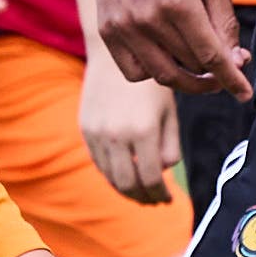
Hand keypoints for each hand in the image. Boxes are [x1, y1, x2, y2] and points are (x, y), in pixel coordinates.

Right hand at [79, 51, 178, 200]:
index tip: (168, 199)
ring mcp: (97, 133)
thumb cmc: (150, 85)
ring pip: (110, 177)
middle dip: (142, 198)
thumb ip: (170, 145)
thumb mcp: (169, 112)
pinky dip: (112, 174)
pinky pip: (98, 163)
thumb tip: (161, 172)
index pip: (151, 178)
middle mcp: (117, 134)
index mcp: (144, 130)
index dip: (160, 194)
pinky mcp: (86, 130)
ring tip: (140, 192)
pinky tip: (125, 173)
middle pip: (128, 184)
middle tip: (154, 201)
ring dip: (126, 189)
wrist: (114, 56)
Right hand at [87, 0, 249, 97]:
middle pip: (190, 66)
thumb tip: (235, 61)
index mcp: (179, 2)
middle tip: (224, 63)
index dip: (231, 79)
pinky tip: (165, 56)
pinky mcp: (107, 31)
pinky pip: (134, 72)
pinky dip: (154, 72)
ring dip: (187, 79)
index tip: (245, 94)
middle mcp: (148, 18)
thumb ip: (225, 20)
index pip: (210, 56)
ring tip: (197, 66)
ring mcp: (124, 27)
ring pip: (163, 75)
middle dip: (213, 71)